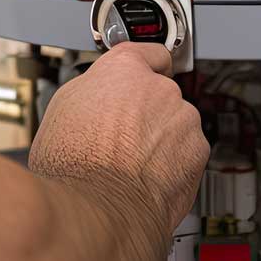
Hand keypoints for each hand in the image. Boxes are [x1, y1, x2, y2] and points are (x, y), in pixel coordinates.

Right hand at [29, 43, 208, 260]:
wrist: (98, 208)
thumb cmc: (74, 164)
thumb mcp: (62, 109)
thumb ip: (92, 91)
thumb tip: (96, 94)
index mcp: (124, 70)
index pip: (148, 51)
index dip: (147, 64)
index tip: (150, 67)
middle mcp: (159, 89)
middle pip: (159, 93)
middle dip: (146, 112)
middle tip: (120, 136)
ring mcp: (182, 120)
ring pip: (175, 124)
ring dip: (161, 138)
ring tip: (131, 162)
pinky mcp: (198, 153)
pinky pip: (188, 152)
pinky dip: (174, 162)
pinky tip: (147, 176)